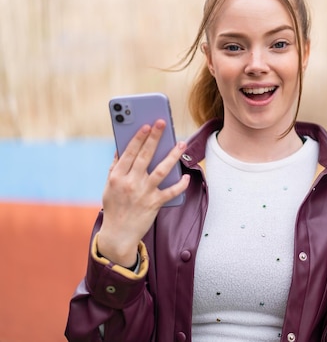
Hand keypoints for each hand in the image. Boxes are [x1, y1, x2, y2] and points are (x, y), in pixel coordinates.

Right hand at [97, 119, 189, 266]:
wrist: (118, 234)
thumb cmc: (114, 207)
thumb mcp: (108, 187)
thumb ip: (115, 168)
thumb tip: (121, 148)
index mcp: (117, 177)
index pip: (129, 152)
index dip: (138, 137)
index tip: (147, 125)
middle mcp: (130, 183)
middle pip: (145, 156)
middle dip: (155, 138)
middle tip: (163, 123)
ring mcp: (143, 193)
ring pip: (161, 170)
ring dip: (172, 155)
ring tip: (181, 143)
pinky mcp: (154, 204)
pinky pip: (171, 192)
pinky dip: (180, 185)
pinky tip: (187, 177)